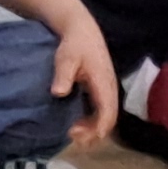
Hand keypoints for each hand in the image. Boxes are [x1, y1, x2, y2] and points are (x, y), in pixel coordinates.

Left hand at [49, 26, 120, 146]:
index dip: (98, 126)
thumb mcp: (66, 57)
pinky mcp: (102, 92)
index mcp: (104, 81)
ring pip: (106, 117)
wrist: (82, 31)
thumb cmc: (74, 44)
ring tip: (73, 135)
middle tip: (72, 137)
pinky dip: (92, 123)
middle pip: (109, 118)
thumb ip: (63, 74)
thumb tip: (58, 92)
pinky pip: (101, 112)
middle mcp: (109, 89)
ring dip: (92, 129)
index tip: (84, 135)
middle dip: (94, 132)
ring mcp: (107, 91)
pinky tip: (77, 125)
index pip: (108, 109)